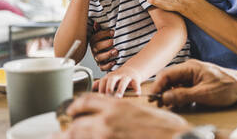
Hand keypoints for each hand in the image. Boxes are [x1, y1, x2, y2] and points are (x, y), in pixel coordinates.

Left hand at [51, 93, 190, 138]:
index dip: (75, 106)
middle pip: (76, 125)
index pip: (87, 101)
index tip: (71, 110)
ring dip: (70, 138)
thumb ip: (122, 113)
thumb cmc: (165, 127)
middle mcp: (107, 122)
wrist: (175, 138)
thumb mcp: (141, 111)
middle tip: (61, 133)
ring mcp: (107, 138)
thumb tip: (112, 118)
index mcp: (116, 107)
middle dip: (67, 130)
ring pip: (79, 138)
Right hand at [90, 22, 116, 70]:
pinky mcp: (102, 65)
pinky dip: (108, 65)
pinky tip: (115, 61)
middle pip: (96, 47)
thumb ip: (100, 29)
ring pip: (99, 58)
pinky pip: (103, 67)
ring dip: (108, 54)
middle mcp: (94, 50)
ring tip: (116, 51)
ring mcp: (98, 58)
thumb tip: (96, 23)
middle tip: (114, 41)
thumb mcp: (103, 34)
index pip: (95, 37)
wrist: (111, 51)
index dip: (103, 34)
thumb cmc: (107, 40)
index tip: (113, 32)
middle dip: (105, 44)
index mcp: (94, 41)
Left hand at [93, 66, 142, 96]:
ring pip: (123, 82)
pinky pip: (136, 83)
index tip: (98, 98)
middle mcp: (117, 76)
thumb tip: (88, 90)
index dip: (100, 89)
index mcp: (109, 77)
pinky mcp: (135, 79)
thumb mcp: (108, 80)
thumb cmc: (118, 78)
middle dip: (109, 87)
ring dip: (120, 89)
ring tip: (119, 97)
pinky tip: (136, 94)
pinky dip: (136, 88)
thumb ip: (100, 84)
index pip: (103, 81)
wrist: (132, 70)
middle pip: (112, 79)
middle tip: (107, 96)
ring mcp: (126, 77)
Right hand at [151, 59, 236, 107]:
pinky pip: (183, 88)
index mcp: (189, 67)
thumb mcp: (203, 94)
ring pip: (175, 85)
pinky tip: (180, 105)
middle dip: (163, 92)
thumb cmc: (227, 87)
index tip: (152, 98)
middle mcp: (189, 69)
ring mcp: (193, 75)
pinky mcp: (197, 82)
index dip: (157, 86)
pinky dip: (179, 97)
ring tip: (169, 107)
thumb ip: (182, 95)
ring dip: (171, 95)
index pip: (166, 74)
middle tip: (159, 105)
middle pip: (169, 79)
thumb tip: (164, 98)